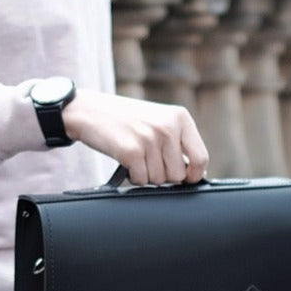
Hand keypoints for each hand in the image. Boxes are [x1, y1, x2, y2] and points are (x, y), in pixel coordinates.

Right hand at [62, 89, 208, 184]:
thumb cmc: (126, 119)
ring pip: (159, 180)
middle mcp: (167, 127)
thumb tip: (196, 173)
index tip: (186, 179)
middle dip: (164, 175)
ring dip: (146, 175)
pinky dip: (133, 176)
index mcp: (179, 117)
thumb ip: (178, 142)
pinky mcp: (132, 151)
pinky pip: (141, 180)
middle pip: (178, 175)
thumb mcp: (158, 120)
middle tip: (149, 161)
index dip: (194, 175)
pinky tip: (126, 160)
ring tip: (136, 156)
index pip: (201, 158)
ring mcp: (150, 139)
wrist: (89, 110)